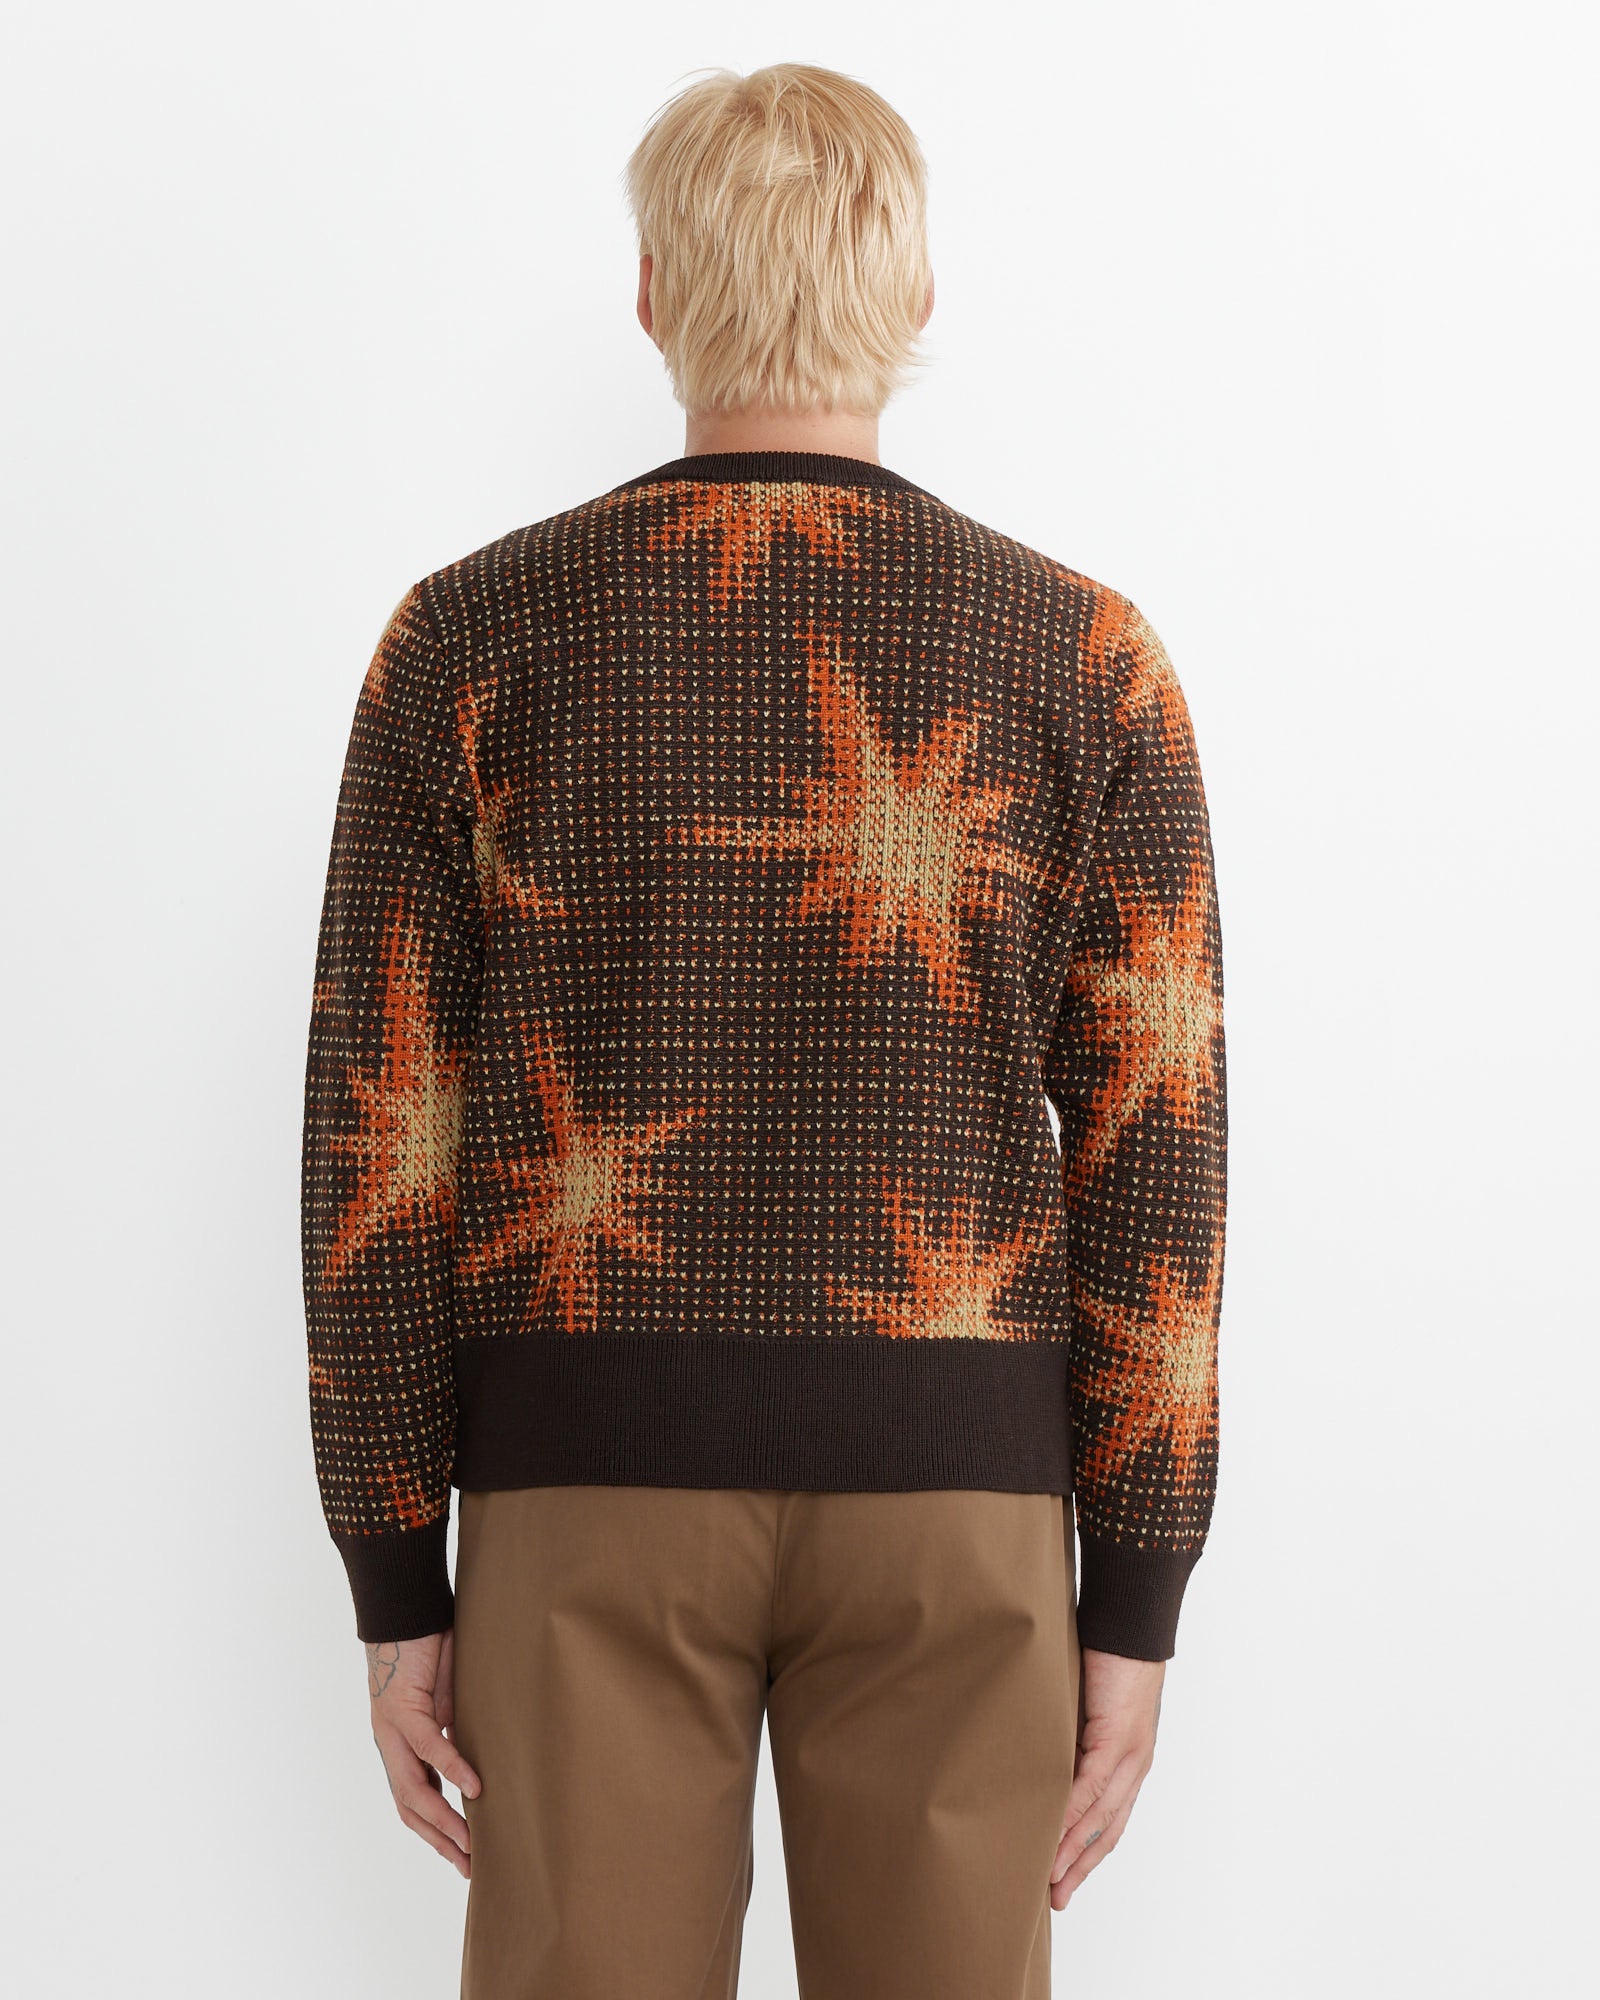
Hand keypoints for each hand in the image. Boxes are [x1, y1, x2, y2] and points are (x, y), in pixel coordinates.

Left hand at [365, 1629, 481, 1878]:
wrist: (405, 1612)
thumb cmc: (428, 1649)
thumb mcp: (448, 1699)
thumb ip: (456, 1729)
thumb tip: (482, 1754)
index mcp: (401, 1746)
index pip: (415, 1802)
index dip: (436, 1832)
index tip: (464, 1857)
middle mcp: (390, 1745)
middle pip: (410, 1809)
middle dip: (440, 1841)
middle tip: (470, 1867)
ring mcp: (392, 1731)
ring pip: (413, 1791)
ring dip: (443, 1821)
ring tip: (470, 1843)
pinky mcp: (404, 1709)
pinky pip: (428, 1748)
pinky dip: (451, 1770)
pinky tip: (473, 1788)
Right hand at [1050, 1646, 1164, 1909]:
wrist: (1129, 1625)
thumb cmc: (1107, 1656)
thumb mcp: (1087, 1707)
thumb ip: (1073, 1736)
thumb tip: (1043, 1756)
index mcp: (1130, 1761)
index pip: (1111, 1820)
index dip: (1089, 1852)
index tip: (1065, 1878)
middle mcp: (1135, 1765)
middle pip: (1109, 1829)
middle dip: (1081, 1866)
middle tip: (1056, 1898)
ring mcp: (1129, 1754)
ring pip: (1101, 1816)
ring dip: (1074, 1849)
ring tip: (1049, 1876)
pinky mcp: (1116, 1737)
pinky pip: (1092, 1784)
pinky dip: (1072, 1813)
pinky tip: (1054, 1832)